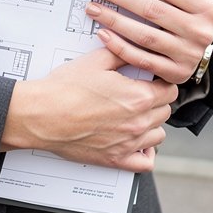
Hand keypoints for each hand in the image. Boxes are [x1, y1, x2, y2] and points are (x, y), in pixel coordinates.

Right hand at [0, 45, 178, 172]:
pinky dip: (146, 152)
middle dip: (158, 99)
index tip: (153, 78)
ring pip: (159, 135)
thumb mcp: (96, 60)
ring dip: (153, 123)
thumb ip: (122, 53)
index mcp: (138, 96)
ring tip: (138, 114)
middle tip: (142, 91)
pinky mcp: (116, 159)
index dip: (162, 80)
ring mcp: (128, 144)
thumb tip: (134, 49)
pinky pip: (145, 162)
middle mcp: (138, 122)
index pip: (170, 89)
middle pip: (166, 111)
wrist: (43, 114)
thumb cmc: (65, 88)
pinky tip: (137, 140)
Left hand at [83, 0, 212, 84]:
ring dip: (114, 20)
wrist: (193, 51)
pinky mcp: (175, 74)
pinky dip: (119, 46)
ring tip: (92, 7)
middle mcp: (201, 32)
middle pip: (151, 9)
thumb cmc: (185, 10)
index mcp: (205, 6)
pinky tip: (102, 33)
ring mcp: (188, 56)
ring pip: (144, 35)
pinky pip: (141, 59)